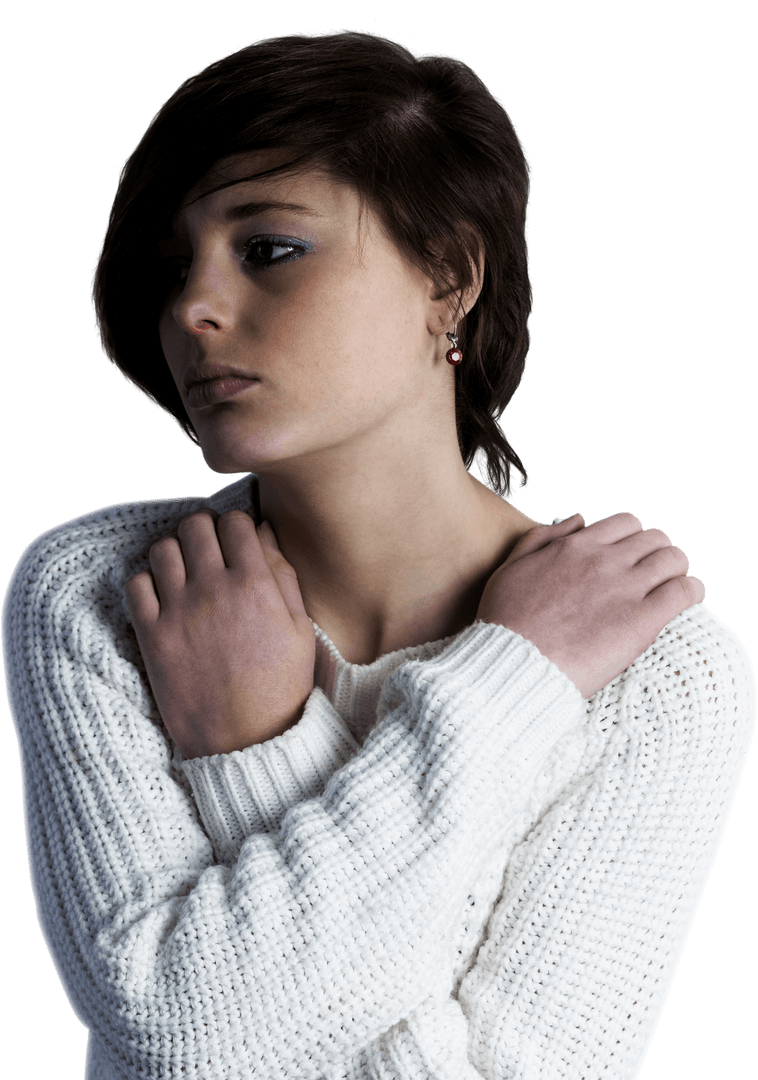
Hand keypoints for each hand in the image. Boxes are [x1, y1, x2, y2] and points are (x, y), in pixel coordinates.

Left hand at [124, 510, 315, 757]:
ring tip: (184, 571)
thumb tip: (264, 534)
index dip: (237, 526)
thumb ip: (283, 576)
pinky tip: (163, 597)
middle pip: (195, 526)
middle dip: (204, 530)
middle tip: (208, 549)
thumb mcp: (301, 629)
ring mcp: (179, 612)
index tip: (236, 540)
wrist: (246, 740)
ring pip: (163, 549)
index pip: (236, 523)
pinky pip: (136, 585)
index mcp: (256, 585)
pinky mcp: (152, 636)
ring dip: (175, 553)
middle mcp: (214, 590)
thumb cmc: (280, 686)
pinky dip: (147, 583)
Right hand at [475, 512, 705, 698]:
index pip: (627, 523)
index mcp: (576, 546)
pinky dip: (691, 591)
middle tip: (653, 575)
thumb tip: (579, 518)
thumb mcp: (512, 566)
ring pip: (674, 559)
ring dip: (676, 570)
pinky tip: (687, 601)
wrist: (513, 665)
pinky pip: (684, 592)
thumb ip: (544, 537)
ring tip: (671, 587)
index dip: (633, 538)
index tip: (631, 557)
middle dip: (657, 553)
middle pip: (655, 538)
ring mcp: (625, 589)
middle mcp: (604, 560)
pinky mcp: (642, 621)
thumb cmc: (506, 622)